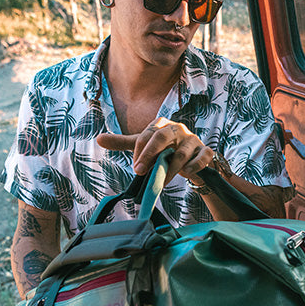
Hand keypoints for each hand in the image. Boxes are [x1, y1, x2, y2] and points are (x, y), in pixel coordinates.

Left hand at [97, 117, 212, 184]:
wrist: (191, 159)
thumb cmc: (165, 151)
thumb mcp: (144, 146)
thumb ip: (123, 143)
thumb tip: (98, 139)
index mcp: (162, 124)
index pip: (147, 135)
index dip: (140, 152)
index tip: (136, 168)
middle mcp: (178, 129)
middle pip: (162, 137)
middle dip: (149, 156)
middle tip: (139, 172)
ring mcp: (193, 140)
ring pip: (181, 153)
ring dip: (170, 169)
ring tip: (163, 181)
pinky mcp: (206, 151)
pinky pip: (202, 157)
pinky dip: (194, 166)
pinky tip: (186, 174)